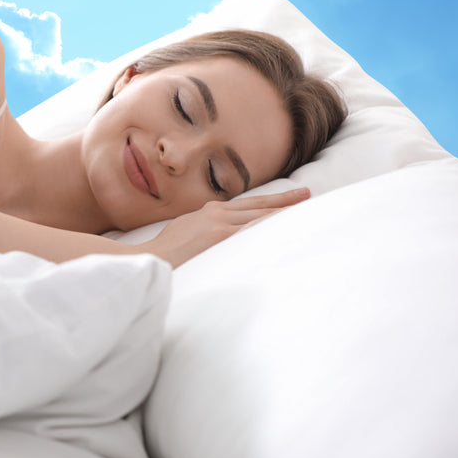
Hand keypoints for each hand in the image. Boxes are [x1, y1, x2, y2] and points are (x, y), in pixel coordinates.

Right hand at [137, 187, 310, 267]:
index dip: (269, 202)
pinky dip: (275, 225)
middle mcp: (217, 214)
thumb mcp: (184, 234)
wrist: (150, 261)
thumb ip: (203, 231)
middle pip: (259, 207)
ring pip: (261, 215)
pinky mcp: (222, 237)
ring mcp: (221, 225)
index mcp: (208, 212)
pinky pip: (256, 230)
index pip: (247, 205)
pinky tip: (291, 225)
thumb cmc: (164, 255)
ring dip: (285, 212)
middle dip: (284, 202)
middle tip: (307, 196)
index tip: (287, 199)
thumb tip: (216, 239)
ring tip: (307, 207)